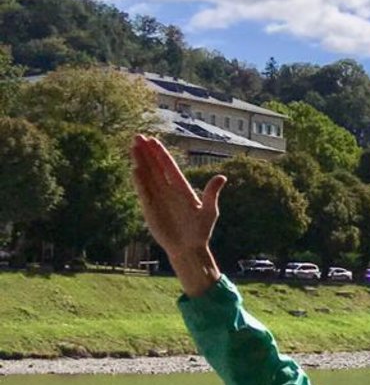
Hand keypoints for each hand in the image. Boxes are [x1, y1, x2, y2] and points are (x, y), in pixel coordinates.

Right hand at [130, 135, 223, 294]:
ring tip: (132, 147)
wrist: (188, 248)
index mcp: (182, 188)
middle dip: (146, 152)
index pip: (169, 166)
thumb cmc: (200, 231)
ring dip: (140, 162)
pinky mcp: (150, 208)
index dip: (161, 154)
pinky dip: (139, 181)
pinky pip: (143, 192)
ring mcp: (158, 198)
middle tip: (137, 136)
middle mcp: (168, 190)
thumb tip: (221, 177)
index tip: (153, 140)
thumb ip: (211, 193)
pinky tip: (135, 169)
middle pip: (155, 167)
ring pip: (147, 176)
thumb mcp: (209, 211)